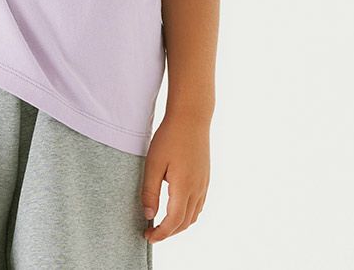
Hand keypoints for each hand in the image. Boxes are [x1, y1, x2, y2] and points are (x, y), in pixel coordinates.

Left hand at [140, 113, 210, 242]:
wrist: (191, 118)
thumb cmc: (169, 137)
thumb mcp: (153, 163)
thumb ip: (150, 191)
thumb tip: (148, 216)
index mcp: (184, 187)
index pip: (173, 222)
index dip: (161, 234)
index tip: (148, 236)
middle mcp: (197, 189)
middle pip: (185, 223)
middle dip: (169, 232)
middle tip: (152, 233)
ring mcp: (204, 184)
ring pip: (194, 215)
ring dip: (179, 224)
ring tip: (162, 223)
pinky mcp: (205, 178)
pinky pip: (199, 205)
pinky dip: (187, 214)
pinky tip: (176, 208)